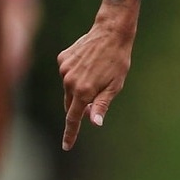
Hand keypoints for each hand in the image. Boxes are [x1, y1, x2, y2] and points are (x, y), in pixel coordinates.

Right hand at [59, 15, 134, 149]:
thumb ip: (102, 105)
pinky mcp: (62, 59)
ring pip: (68, 88)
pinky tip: (89, 64)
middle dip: (79, 108)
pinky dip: (76, 75)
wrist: (110, 33)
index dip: (70, 134)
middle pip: (70, 104)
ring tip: (97, 74)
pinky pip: (67, 74)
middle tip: (94, 105)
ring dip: (79, 89)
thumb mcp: (115, 86)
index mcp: (83, 91)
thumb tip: (94, 122)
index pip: (73, 118)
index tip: (66, 146)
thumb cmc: (117, 61)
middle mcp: (69, 82)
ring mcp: (64, 69)